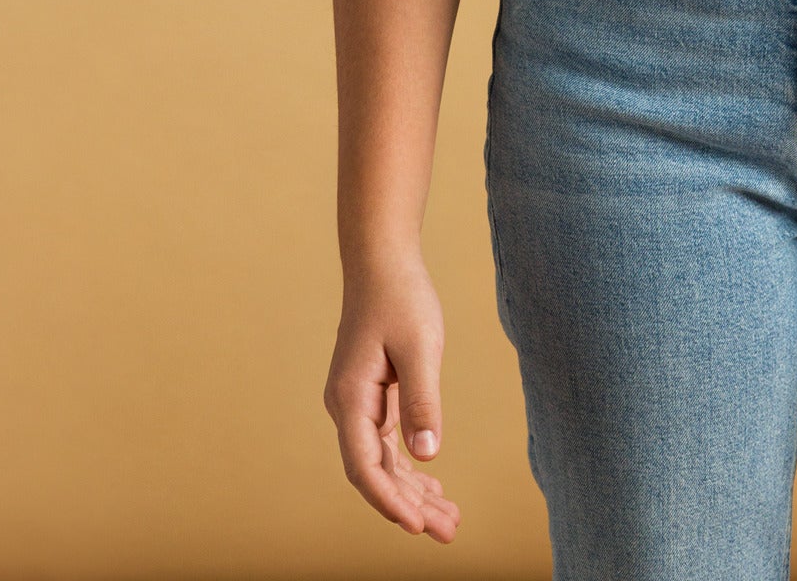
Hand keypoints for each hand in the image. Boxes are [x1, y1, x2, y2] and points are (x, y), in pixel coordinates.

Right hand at [322, 259, 459, 541]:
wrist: (382, 262)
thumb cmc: (401, 298)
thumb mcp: (419, 347)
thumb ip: (422, 401)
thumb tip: (427, 455)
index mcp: (350, 399)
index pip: (365, 467)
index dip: (389, 501)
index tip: (417, 527)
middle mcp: (347, 408)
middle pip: (375, 473)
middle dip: (410, 506)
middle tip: (449, 533)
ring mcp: (357, 404)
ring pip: (382, 463)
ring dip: (412, 492)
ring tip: (449, 520)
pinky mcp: (372, 397)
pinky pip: (387, 445)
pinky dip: (409, 467)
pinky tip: (433, 486)